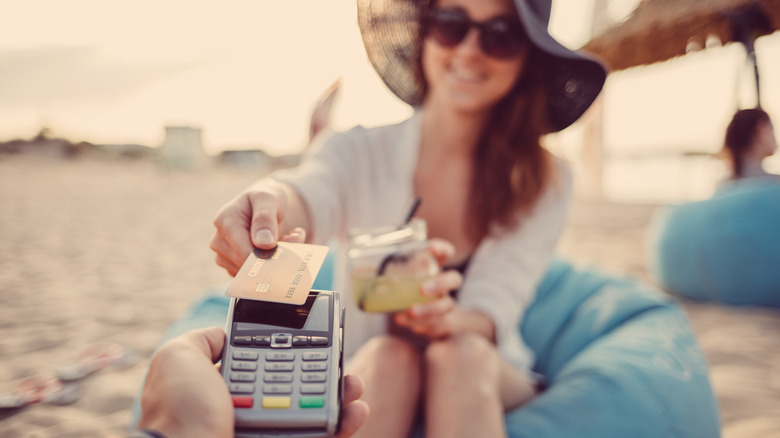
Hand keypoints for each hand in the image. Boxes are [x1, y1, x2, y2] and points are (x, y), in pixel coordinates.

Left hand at [137, 327, 368, 437]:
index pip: (264, 364)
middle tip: (340, 361)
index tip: (313, 339)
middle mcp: (247, 411)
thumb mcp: (178, 358)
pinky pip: (321, 435)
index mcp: (224, 388)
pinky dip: (342, 423)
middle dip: (324, 371)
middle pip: (296, 386)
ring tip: (354, 385)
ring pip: (313, 412)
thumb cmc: (179, 411)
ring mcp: (267, 433)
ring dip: (340, 396)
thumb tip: (227, 333)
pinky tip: (355, 411)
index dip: (290, 351)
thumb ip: (203, 340)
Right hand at [210, 180, 306, 275]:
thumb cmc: (264, 198)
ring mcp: (223, 255)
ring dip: (273, 261)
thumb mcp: (268, 199)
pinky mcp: (231, 265)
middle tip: (295, 237)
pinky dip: (267, 266)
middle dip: (274, 255)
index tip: (291, 245)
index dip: (268, 256)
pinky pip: (251, 276)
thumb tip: (264, 244)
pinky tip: (276, 249)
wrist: (262, 204)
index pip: (244, 252)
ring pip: (251, 272)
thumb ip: (265, 218)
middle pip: (248, 264)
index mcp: (225, 221)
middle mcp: (219, 240)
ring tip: (287, 238)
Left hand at [393, 239, 464, 338]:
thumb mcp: (401, 279)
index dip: (442, 249)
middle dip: (439, 284)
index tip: (432, 248)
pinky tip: (407, 323)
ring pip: (446, 306)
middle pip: (453, 279)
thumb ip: (383, 273)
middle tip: (421, 289)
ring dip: (428, 310)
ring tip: (409, 312)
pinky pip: (439, 326)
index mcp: (434, 268)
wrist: (433, 318)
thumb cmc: (412, 292)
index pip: (445, 253)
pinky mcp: (444, 323)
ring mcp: (446, 304)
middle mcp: (444, 286)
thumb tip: (356, 269)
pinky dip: (423, 326)